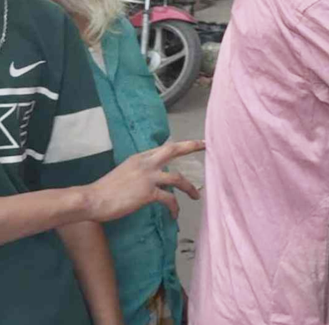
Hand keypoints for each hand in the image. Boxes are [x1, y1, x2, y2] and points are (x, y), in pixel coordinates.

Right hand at [83, 140, 203, 221]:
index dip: (177, 147)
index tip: (190, 145)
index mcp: (138, 158)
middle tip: (205, 146)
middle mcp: (145, 163)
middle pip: (173, 150)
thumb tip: (146, 179)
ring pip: (178, 178)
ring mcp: (148, 177)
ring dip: (190, 188)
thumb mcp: (122, 173)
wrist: (91, 200)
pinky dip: (174, 207)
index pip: (162, 149)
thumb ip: (136, 172)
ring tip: (197, 196)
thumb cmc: (102, 191)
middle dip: (191, 146)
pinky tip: (175, 215)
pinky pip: (169, 199)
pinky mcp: (148, 193)